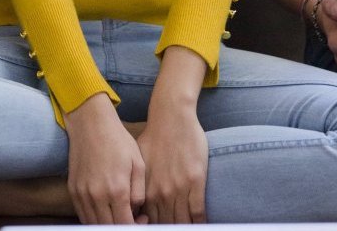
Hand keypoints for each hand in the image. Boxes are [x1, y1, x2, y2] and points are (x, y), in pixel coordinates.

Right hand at [64, 94, 145, 223]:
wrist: (91, 123)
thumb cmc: (118, 140)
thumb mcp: (138, 163)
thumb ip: (139, 192)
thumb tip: (137, 212)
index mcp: (117, 189)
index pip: (125, 225)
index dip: (136, 227)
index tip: (142, 219)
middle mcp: (97, 196)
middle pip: (109, 229)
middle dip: (123, 227)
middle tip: (132, 219)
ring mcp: (82, 194)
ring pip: (94, 225)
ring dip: (108, 225)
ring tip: (119, 215)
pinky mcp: (73, 191)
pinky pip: (83, 215)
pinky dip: (94, 220)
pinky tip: (105, 210)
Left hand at [136, 109, 206, 223]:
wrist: (171, 116)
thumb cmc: (154, 137)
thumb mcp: (139, 164)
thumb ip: (139, 187)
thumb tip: (136, 205)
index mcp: (146, 190)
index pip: (150, 222)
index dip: (154, 227)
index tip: (160, 228)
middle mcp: (161, 193)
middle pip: (166, 224)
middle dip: (170, 229)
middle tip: (175, 230)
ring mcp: (179, 188)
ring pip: (182, 221)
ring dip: (185, 228)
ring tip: (188, 230)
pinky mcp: (195, 181)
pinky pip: (198, 211)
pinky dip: (199, 223)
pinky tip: (200, 225)